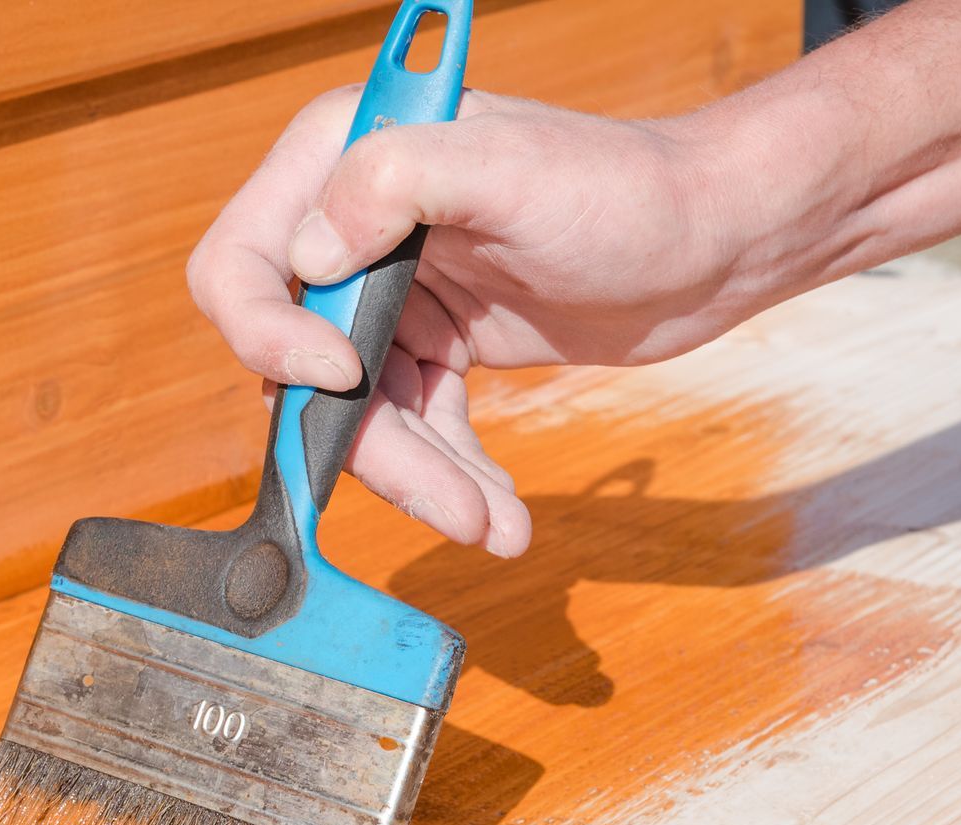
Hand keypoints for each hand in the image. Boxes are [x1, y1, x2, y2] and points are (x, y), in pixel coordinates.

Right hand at [187, 89, 745, 556]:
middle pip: (297, 365)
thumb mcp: (513, 168)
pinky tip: (496, 513)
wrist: (722, 240)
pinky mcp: (434, 346)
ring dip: (418, 479)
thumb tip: (305, 259)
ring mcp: (391, 292)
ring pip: (357, 415)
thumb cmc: (630, 188)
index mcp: (339, 162)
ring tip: (487, 525)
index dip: (268, 336)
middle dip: (365, 442)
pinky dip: (449, 475)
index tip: (343, 375)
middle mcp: (351, 229)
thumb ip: (395, 183)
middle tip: (444, 501)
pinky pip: (412, 429)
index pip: (239, 267)